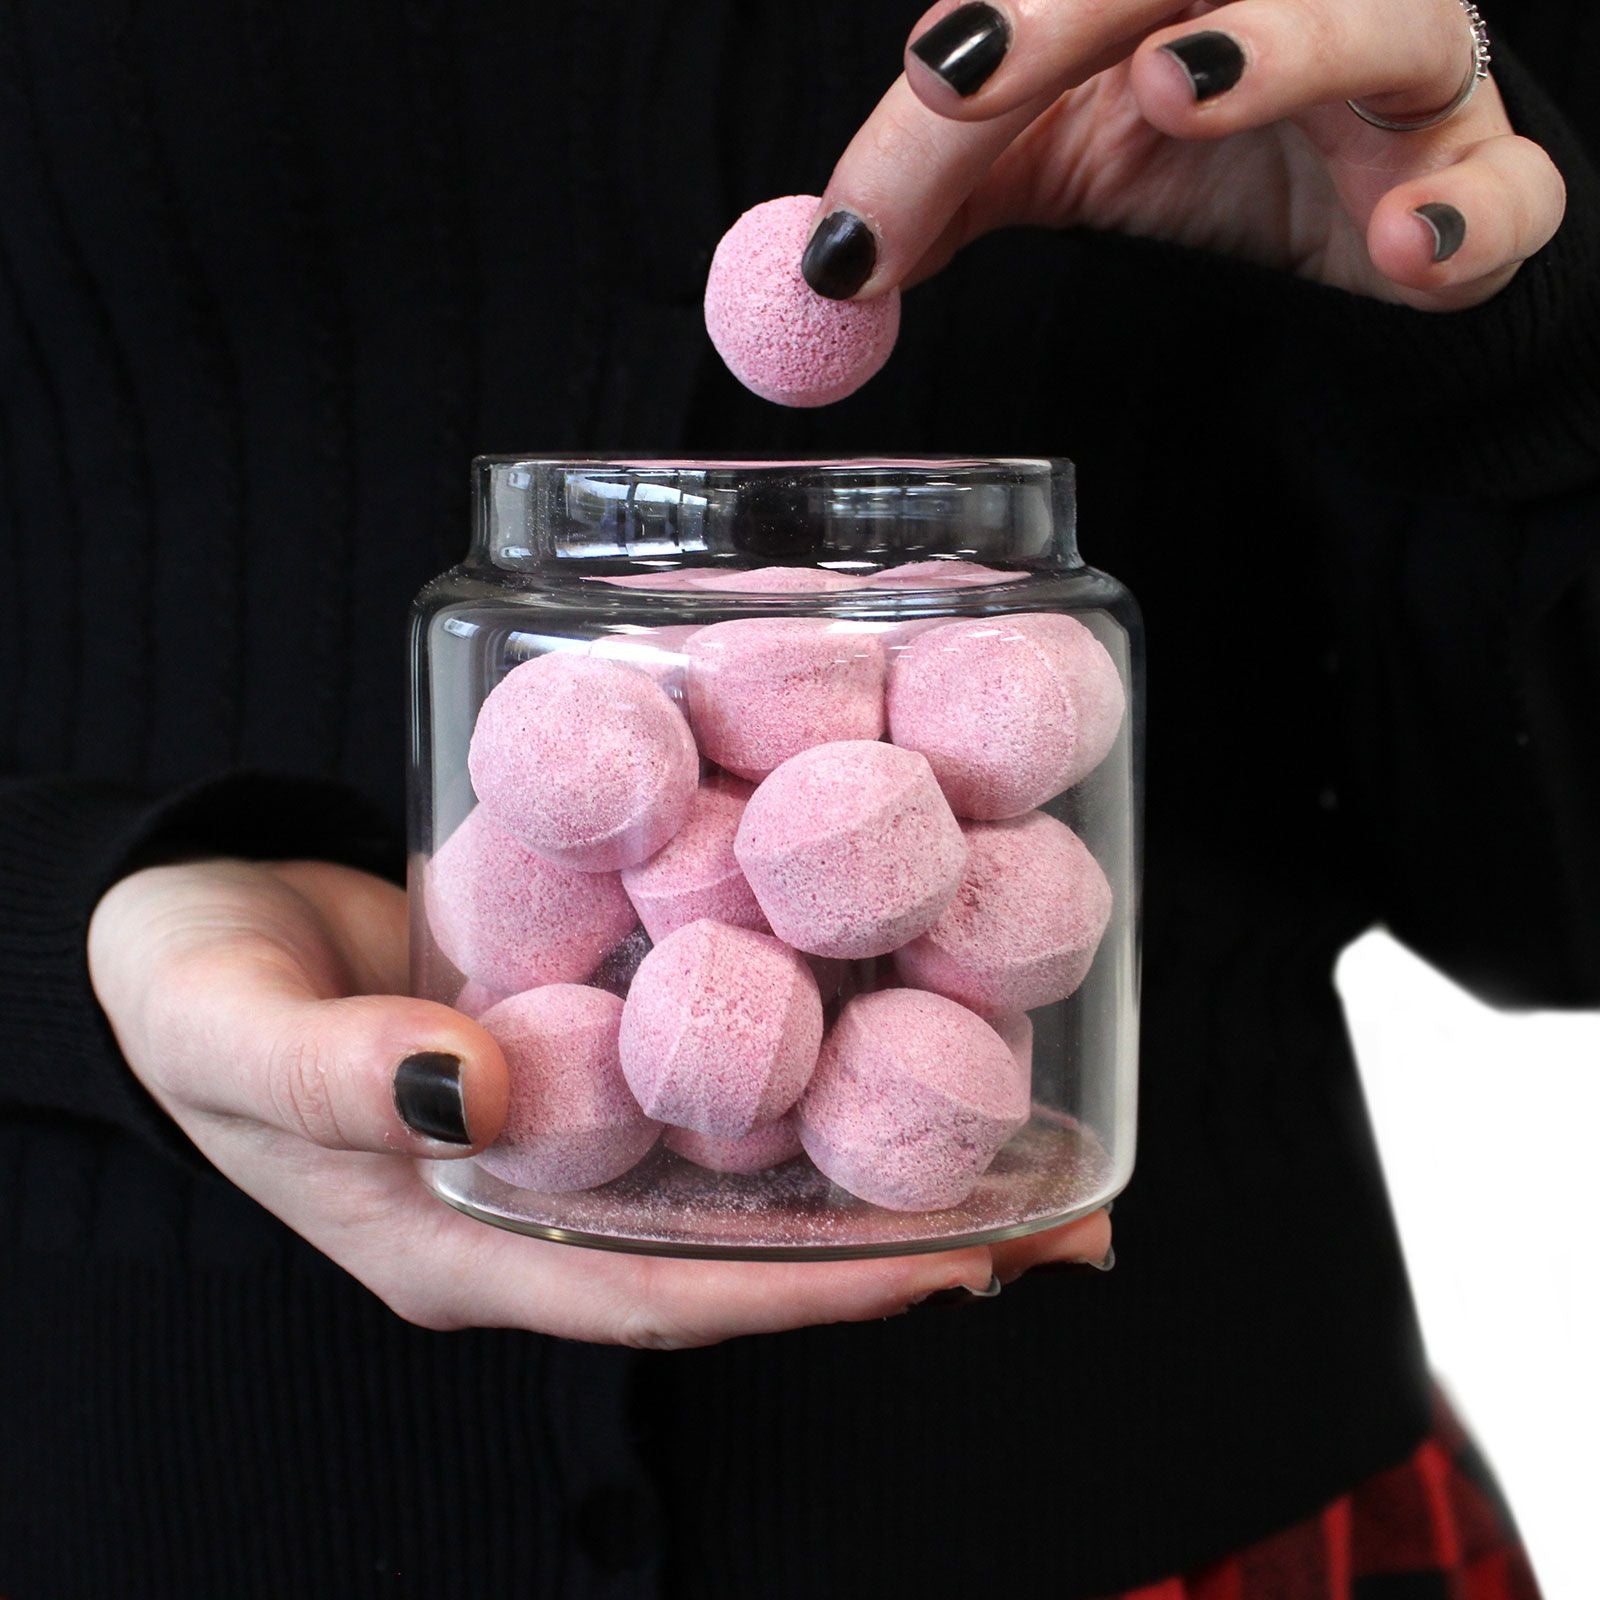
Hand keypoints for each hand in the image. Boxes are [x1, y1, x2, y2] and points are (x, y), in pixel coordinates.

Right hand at [88, 858, 1110, 1346]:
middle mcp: (551, 1189)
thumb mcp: (234, 1036)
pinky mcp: (587, 1015)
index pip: (667, 1293)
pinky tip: (887, 1005)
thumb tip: (482, 1086)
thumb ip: (338, 1071)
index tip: (955, 1269)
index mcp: (470, 1238)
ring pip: (747, 1144)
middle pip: (743, 1236)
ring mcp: (575, 1105)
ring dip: (876, 1140)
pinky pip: (713, 1041)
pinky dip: (805, 1039)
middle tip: (1058, 1217)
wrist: (183, 918)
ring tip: (1027, 1124)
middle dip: (897, 1236)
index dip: (810, 1292)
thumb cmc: (186, 993)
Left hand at [804, 0, 1564, 309]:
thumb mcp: (1050, 162)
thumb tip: (831, 263)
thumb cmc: (1202, 159)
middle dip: (1068, 13)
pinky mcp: (1472, 181)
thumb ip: (944, 189)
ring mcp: (1398, 83)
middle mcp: (1287, 0)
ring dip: (1286, 41)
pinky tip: (1402, 247)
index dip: (990, 32)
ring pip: (1379, 21)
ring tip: (1181, 89)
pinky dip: (1465, 213)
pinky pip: (1502, 187)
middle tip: (965, 80)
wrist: (1357, 232)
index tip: (915, 89)